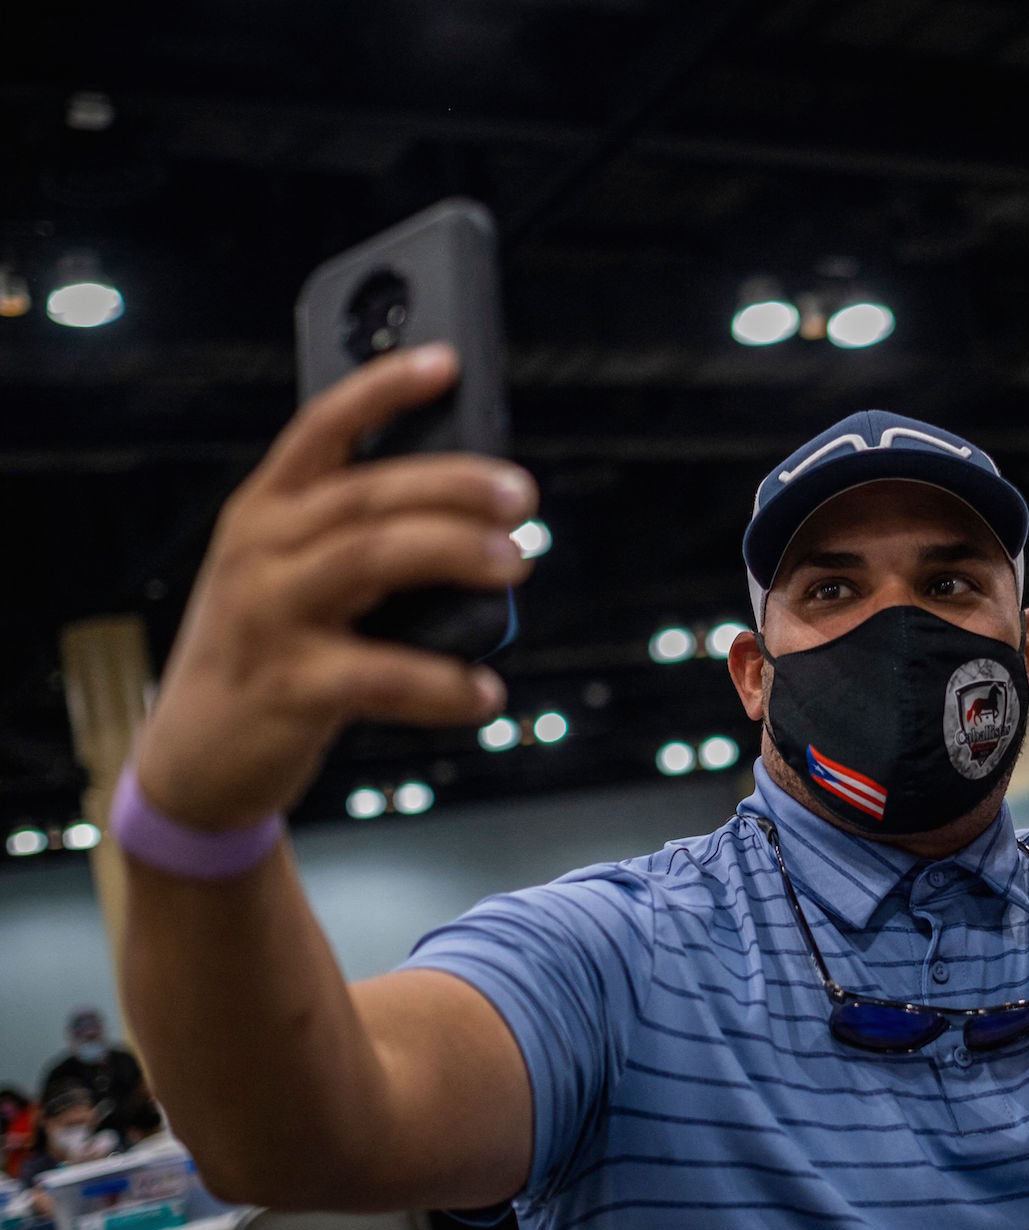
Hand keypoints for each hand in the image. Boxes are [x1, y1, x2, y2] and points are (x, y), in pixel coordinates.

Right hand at [133, 345, 537, 830]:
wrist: (194, 756)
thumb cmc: (267, 650)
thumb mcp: (292, 575)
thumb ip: (356, 537)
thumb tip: (473, 510)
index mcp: (267, 511)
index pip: (323, 429)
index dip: (382, 388)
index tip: (445, 361)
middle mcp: (262, 550)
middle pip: (368, 493)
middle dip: (454, 486)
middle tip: (521, 498)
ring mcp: (271, 615)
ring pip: (372, 558)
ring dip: (454, 553)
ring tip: (516, 564)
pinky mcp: (288, 685)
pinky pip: (379, 674)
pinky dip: (441, 683)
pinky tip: (482, 691)